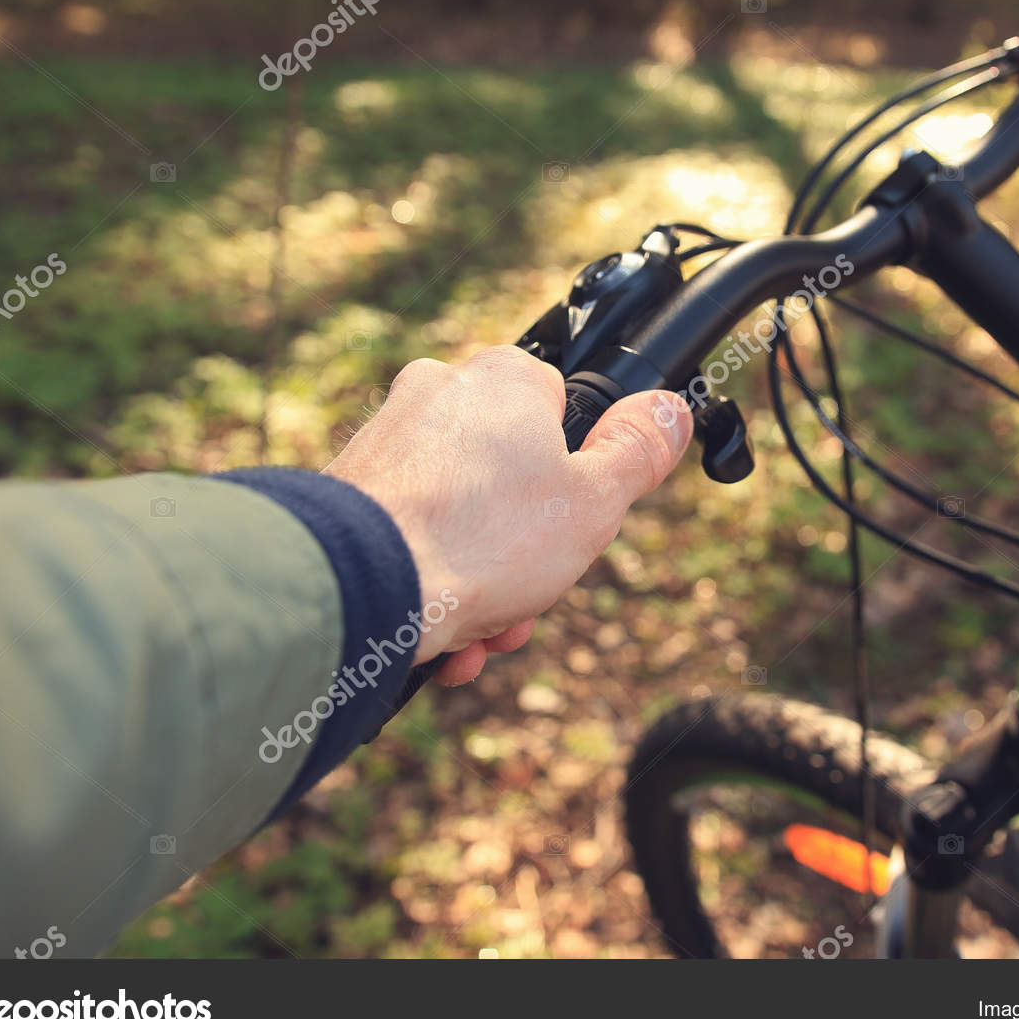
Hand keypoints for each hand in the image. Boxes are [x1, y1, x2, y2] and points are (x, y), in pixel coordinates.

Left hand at [325, 345, 692, 685]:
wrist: (360, 586)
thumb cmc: (483, 540)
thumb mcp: (594, 501)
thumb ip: (637, 452)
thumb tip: (670, 409)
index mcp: (504, 380)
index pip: (564, 412)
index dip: (580, 479)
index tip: (577, 525)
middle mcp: (438, 393)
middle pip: (510, 478)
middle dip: (527, 553)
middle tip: (529, 599)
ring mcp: (388, 440)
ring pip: (460, 517)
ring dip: (483, 583)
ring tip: (481, 634)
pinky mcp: (348, 489)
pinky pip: (411, 536)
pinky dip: (432, 584)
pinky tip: (441, 639)